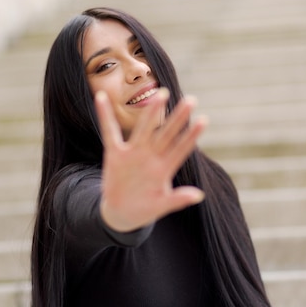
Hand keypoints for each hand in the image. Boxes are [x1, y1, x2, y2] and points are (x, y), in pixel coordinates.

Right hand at [94, 88, 206, 231]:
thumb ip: (177, 200)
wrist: (120, 213)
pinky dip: (105, 115)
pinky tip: (101, 97)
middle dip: (178, 118)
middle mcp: (150, 156)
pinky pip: (109, 132)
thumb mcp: (161, 206)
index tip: (204, 120)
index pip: (180, 149)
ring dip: (152, 111)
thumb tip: (199, 195)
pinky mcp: (115, 154)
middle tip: (191, 99)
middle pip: (166, 134)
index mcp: (163, 168)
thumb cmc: (144, 209)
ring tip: (161, 93)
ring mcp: (133, 153)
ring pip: (144, 128)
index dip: (191, 136)